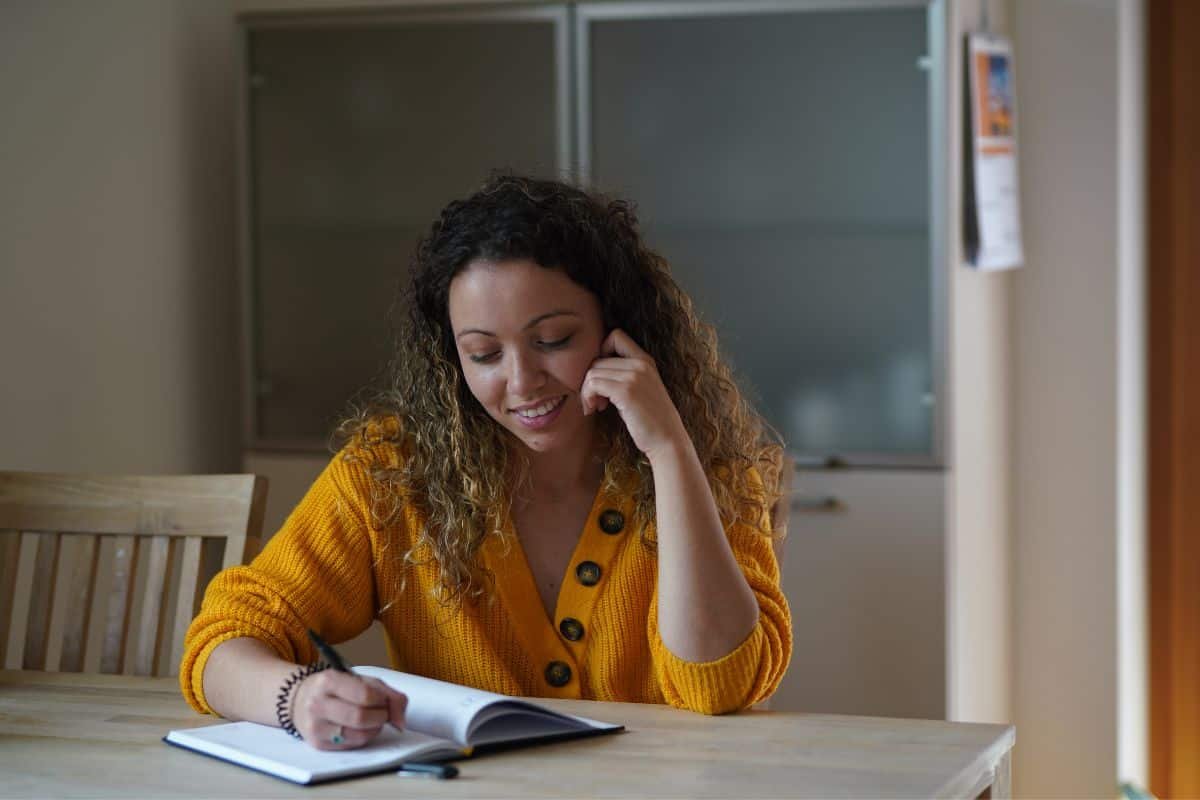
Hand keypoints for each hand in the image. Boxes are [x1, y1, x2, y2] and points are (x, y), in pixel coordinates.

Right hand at [291, 671, 406, 750]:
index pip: (365, 695)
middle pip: (361, 718)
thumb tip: (401, 722)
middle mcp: (318, 704)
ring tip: (371, 720)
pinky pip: (352, 745)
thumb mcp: (362, 680)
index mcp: (329, 681)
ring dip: (374, 729)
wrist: (302, 699)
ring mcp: (316, 726)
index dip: (381, 700)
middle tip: (380, 712)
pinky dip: (363, 737)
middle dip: (380, 716)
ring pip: (358, 735)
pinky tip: (358, 728)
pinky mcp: (318, 744)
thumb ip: (389, 695)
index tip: (381, 699)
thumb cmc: (338, 689)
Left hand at [581, 329, 689, 460]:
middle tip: (595, 400)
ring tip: (595, 406)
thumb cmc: (652, 420)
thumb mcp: (643, 389)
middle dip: (590, 380)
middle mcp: (640, 364)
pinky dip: (588, 397)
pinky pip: (593, 384)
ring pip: (592, 371)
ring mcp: (634, 376)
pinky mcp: (626, 391)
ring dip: (587, 391)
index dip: (601, 352)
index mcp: (645, 360)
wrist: (667, 440)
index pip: (616, 336)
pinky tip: (595, 409)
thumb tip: (594, 372)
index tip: (602, 376)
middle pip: (598, 359)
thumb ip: (626, 375)